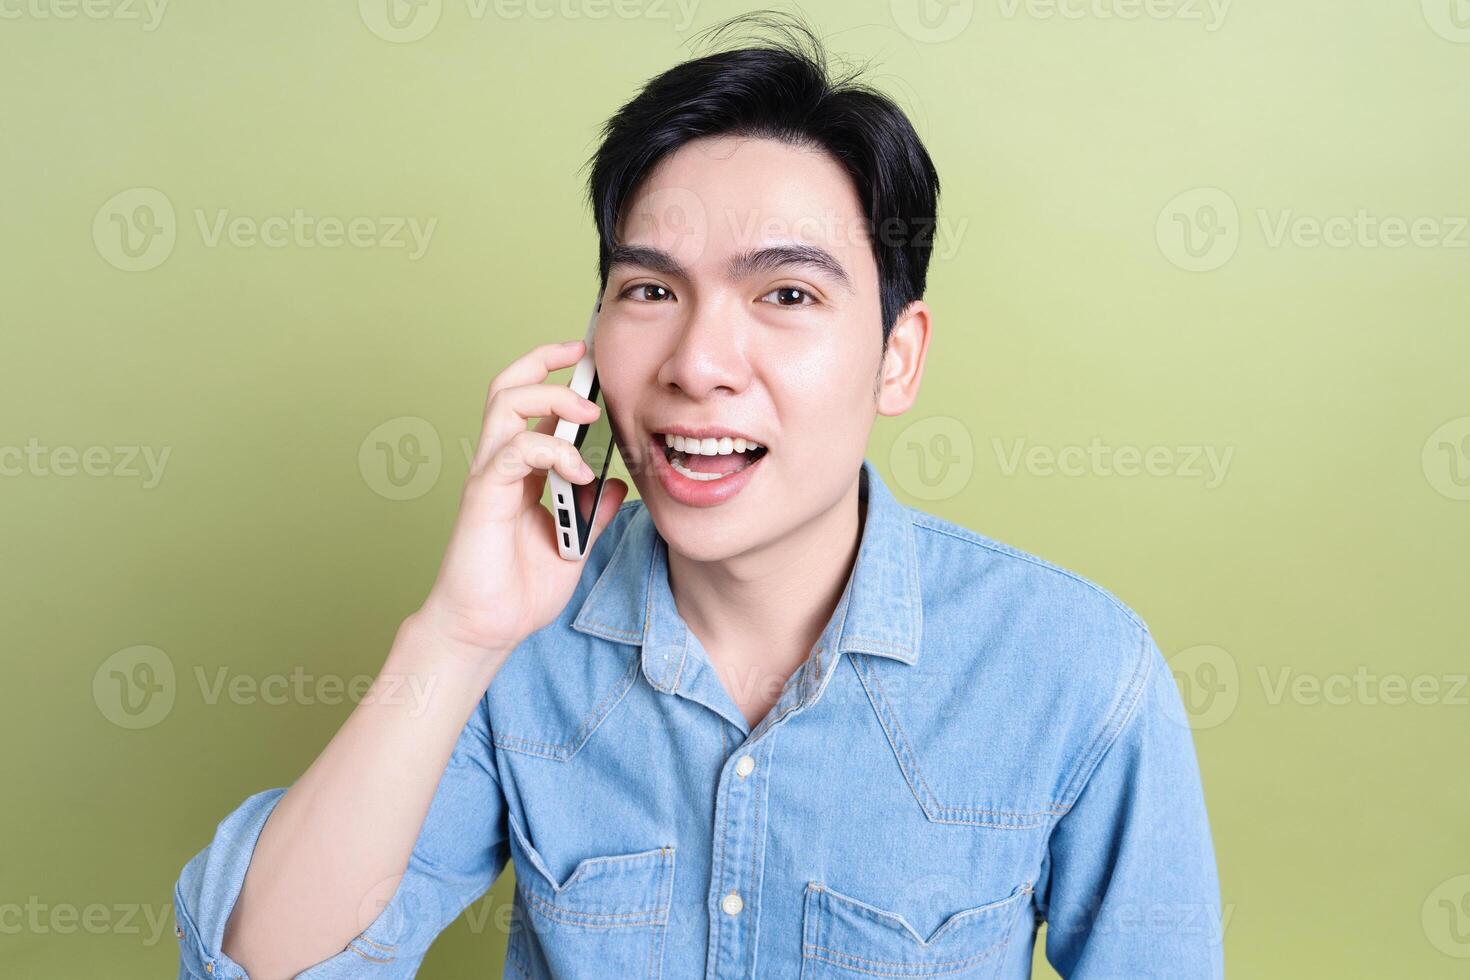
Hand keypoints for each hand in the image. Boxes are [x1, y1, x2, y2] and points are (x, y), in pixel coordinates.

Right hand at [413, 338, 627, 658]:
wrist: (486, 629)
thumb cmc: (519, 589)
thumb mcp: (574, 544)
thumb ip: (592, 511)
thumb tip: (615, 482)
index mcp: (518, 469)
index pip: (527, 401)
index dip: (551, 371)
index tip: (586, 356)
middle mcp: (498, 464)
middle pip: (508, 386)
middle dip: (546, 365)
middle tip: (586, 365)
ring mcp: (488, 477)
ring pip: (504, 404)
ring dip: (550, 399)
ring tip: (588, 414)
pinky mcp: (483, 498)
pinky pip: (512, 452)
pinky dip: (551, 451)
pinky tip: (580, 473)